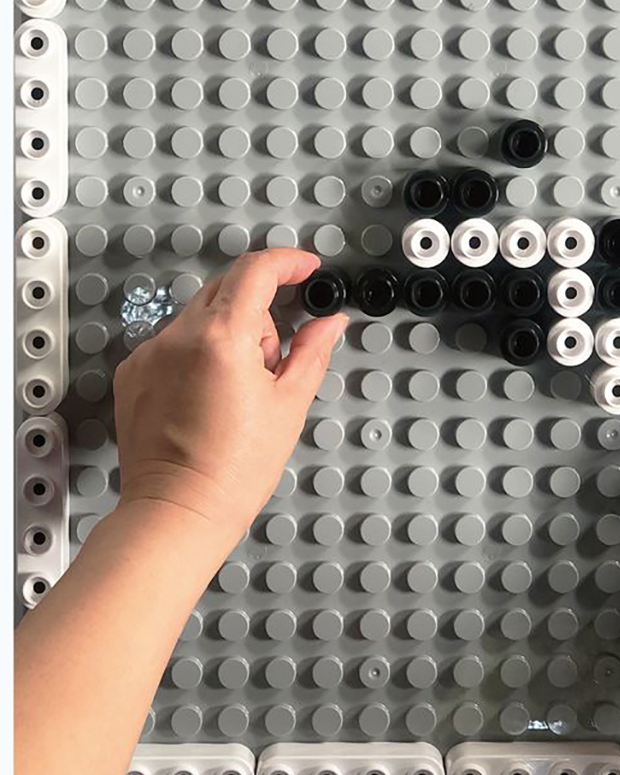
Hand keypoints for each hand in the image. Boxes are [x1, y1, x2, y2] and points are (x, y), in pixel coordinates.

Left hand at [113, 249, 347, 544]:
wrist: (178, 513)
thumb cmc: (233, 471)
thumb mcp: (289, 404)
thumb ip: (312, 351)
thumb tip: (329, 323)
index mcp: (222, 338)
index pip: (255, 271)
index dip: (287, 262)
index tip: (305, 267)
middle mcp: (178, 336)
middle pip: (227, 289)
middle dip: (260, 310)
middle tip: (274, 358)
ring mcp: (150, 354)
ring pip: (201, 316)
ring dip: (229, 333)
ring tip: (239, 389)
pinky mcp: (135, 373)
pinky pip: (175, 341)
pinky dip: (199, 352)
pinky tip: (210, 396)